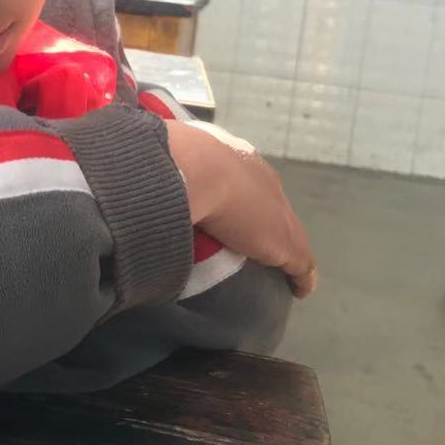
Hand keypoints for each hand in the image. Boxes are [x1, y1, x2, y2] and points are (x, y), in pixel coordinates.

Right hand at [165, 120, 317, 298]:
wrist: (191, 170)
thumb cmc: (172, 161)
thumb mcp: (166, 160)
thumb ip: (163, 171)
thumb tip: (144, 185)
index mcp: (235, 155)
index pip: (243, 179)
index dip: (237, 197)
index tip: (227, 211)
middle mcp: (262, 177)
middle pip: (267, 204)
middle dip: (259, 219)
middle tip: (243, 241)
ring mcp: (278, 211)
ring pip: (285, 233)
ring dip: (276, 248)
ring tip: (264, 266)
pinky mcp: (288, 243)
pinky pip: (300, 265)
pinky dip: (300, 278)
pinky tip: (298, 289)